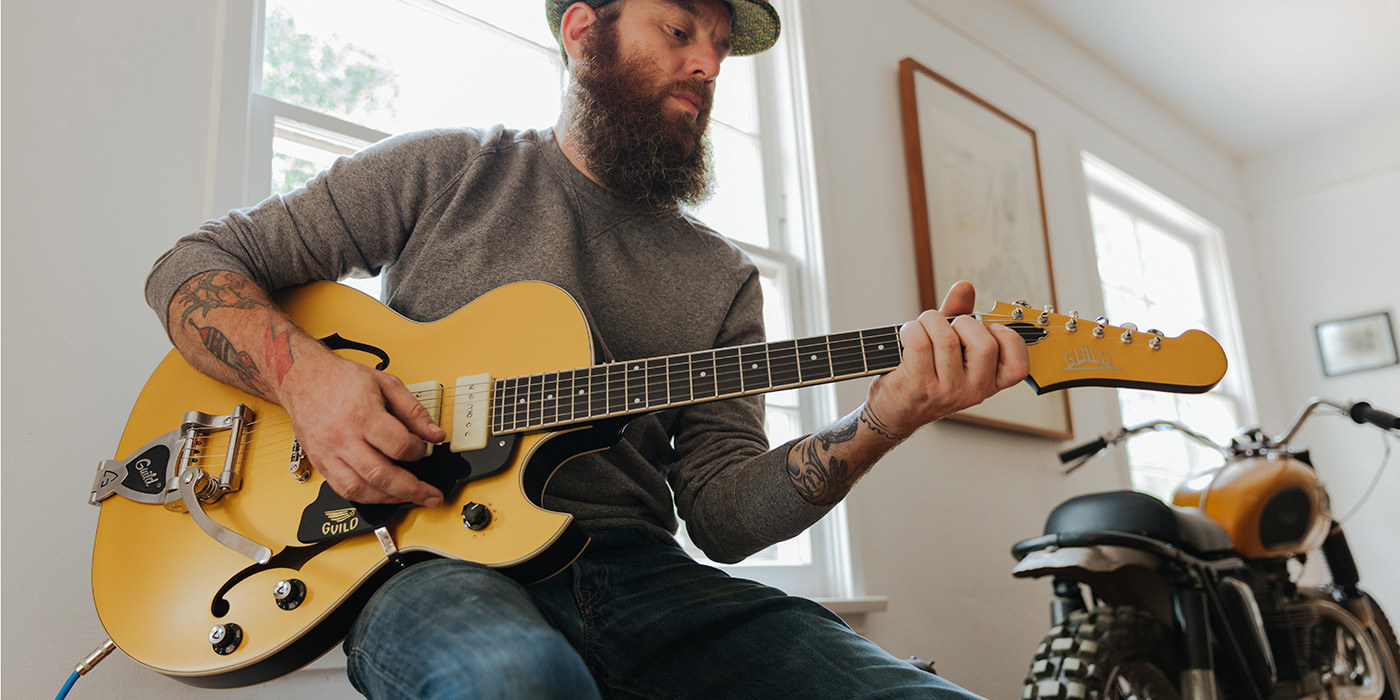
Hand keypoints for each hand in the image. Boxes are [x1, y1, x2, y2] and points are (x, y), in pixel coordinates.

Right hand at [278, 348, 447, 505]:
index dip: (418, 451)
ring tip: (410, 497)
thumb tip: (435, 435)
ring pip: (361, 489)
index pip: (398, 445)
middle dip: (412, 490)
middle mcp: (343, 437)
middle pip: (381, 474)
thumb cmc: (342, 379)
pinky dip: (367, 497)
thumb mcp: (386, 383)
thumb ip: (414, 411)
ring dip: (390, 498)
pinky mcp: (320, 463)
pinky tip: (383, 494)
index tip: (424, 448)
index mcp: (362, 413)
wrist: (303, 378)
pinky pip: (344, 491)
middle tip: (432, 496)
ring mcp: (329, 453)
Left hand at [864, 281, 1029, 436]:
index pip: (1019, 367)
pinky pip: (919, 342)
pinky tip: (906, 336)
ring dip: (929, 322)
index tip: (991, 330)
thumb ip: (960, 314)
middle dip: (962, 322)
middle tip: (946, 328)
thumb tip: (965, 287)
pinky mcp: (918, 386)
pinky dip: (910, 329)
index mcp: (988, 383)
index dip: (1009, 340)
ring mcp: (946, 392)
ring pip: (947, 339)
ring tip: (921, 329)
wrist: (894, 409)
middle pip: (984, 344)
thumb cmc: (925, 374)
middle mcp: (972, 392)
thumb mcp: (950, 346)